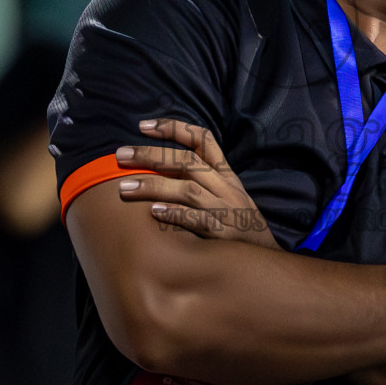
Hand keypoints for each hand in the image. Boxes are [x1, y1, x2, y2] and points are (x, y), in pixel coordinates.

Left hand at [114, 118, 279, 249]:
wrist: (265, 258)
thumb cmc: (238, 225)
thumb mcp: (228, 194)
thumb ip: (202, 178)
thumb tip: (159, 166)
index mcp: (225, 175)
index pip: (202, 140)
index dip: (173, 128)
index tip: (143, 125)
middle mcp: (225, 188)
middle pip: (187, 161)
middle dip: (151, 155)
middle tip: (120, 155)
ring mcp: (225, 210)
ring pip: (188, 190)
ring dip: (154, 186)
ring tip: (124, 187)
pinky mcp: (224, 235)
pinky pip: (198, 221)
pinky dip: (176, 215)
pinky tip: (153, 213)